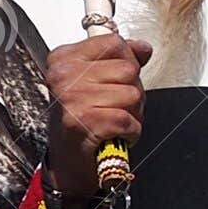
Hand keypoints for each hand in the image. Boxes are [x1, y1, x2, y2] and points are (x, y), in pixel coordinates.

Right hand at [44, 34, 151, 198]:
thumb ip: (119, 60)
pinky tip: (117, 136)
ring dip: (133, 114)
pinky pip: (127, 119)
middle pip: (128, 69)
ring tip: (115, 123)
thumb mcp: (97, 83)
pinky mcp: (83, 121)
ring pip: (132, 94)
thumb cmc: (82, 125)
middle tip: (116, 109)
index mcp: (64, 59)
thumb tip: (143, 48)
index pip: (114, 43)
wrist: (68, 165)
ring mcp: (71, 98)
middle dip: (133, 92)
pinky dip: (130, 132)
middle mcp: (63, 75)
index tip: (116, 81)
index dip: (128, 62)